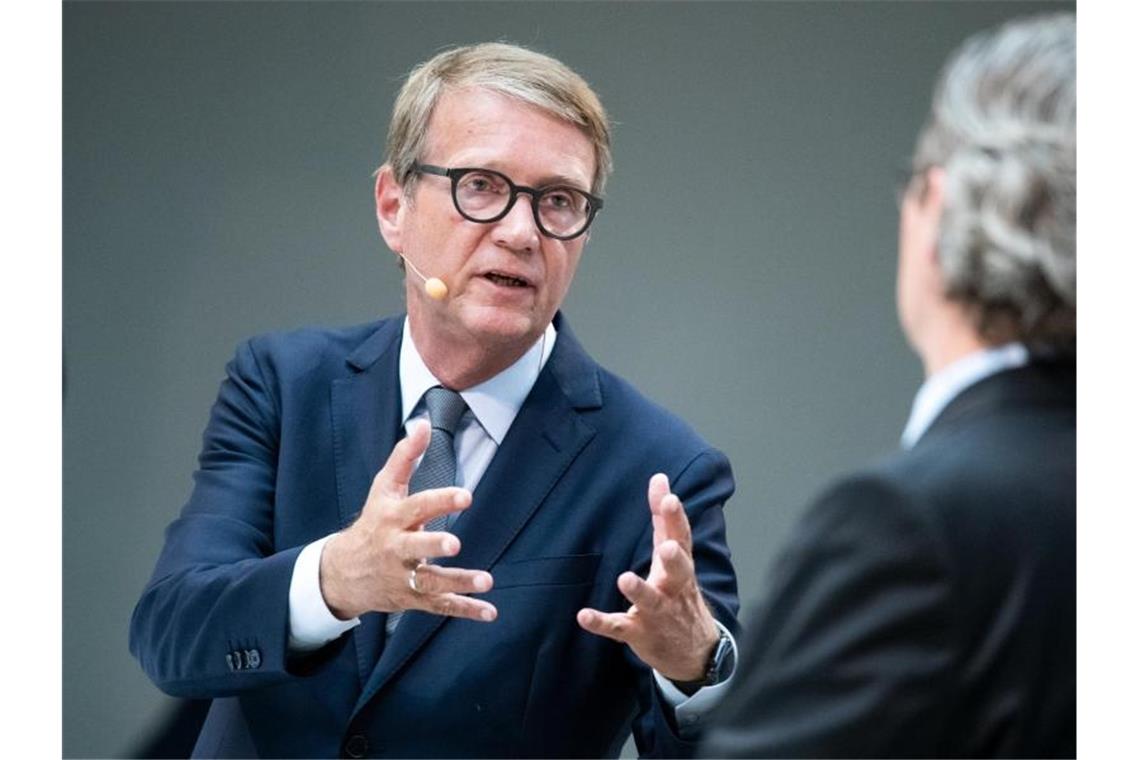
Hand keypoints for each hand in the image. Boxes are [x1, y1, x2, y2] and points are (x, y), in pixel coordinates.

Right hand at [319, 421, 496, 622]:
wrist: (342, 572)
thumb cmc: (372, 522)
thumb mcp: (383, 487)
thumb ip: (405, 456)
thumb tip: (423, 424)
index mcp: (392, 518)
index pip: (417, 506)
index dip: (441, 500)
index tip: (465, 496)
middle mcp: (397, 548)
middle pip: (415, 548)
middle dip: (433, 547)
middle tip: (454, 545)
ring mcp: (404, 576)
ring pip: (431, 582)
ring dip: (459, 583)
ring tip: (486, 581)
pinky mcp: (413, 598)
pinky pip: (441, 606)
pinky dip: (466, 610)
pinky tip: (490, 612)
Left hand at [577, 473, 718, 680]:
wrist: (694, 650)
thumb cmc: (679, 591)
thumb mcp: (674, 554)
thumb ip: (664, 517)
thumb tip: (659, 477)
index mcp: (681, 566)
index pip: (682, 538)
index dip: (676, 518)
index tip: (669, 497)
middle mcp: (673, 588)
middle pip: (679, 572)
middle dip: (674, 559)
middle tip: (668, 547)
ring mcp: (657, 613)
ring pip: (650, 601)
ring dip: (639, 590)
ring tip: (625, 578)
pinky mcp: (639, 633)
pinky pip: (618, 628)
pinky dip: (601, 622)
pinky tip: (584, 615)